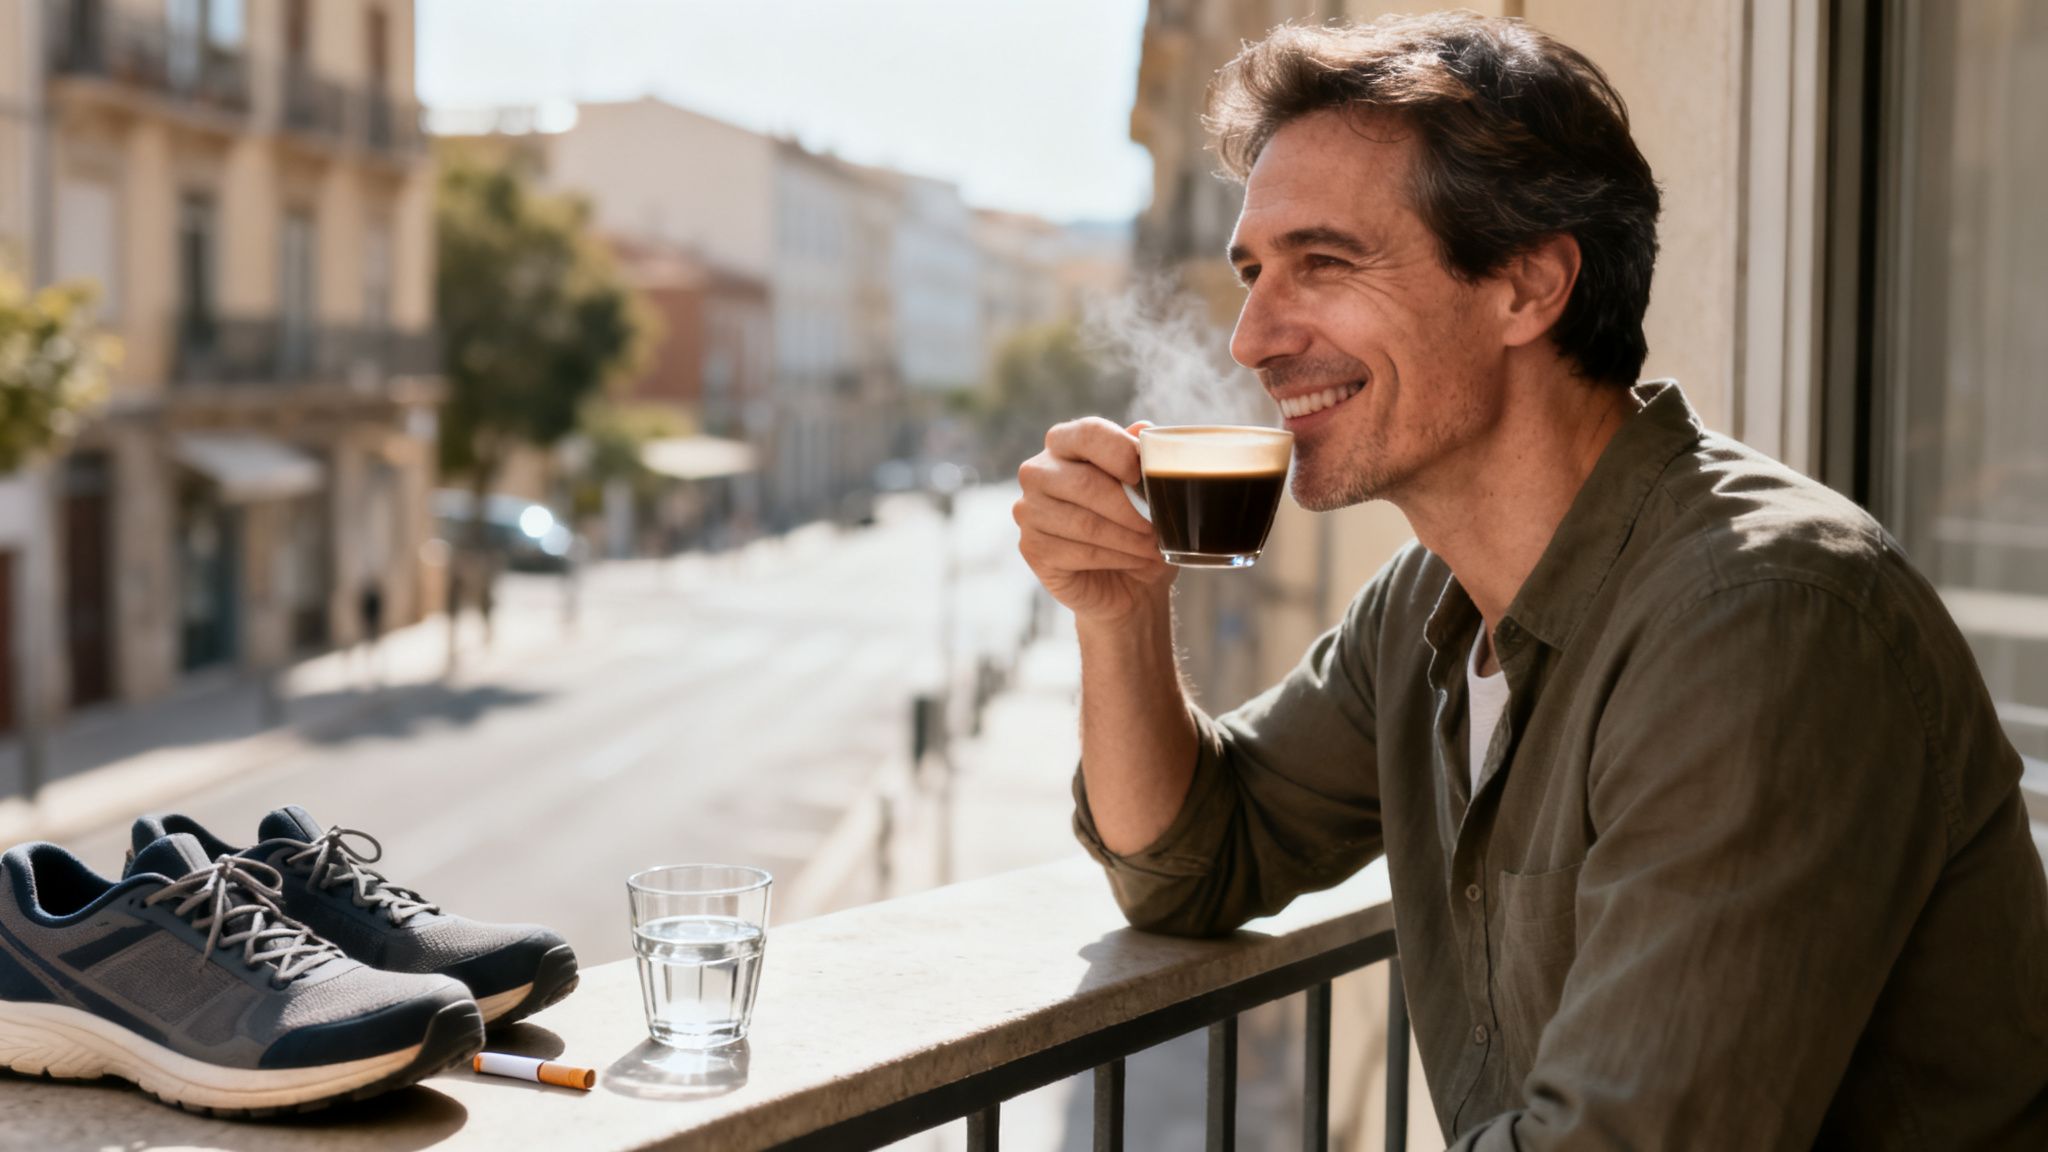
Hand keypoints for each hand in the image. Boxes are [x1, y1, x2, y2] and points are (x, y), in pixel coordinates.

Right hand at [1014, 418, 1174, 622]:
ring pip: (1085, 522)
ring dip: (1128, 538)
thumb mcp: (1148, 488)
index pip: (1088, 433)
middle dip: (1130, 508)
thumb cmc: (1137, 525)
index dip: (1120, 452)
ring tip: (1154, 547)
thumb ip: (1142, 456)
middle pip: (1086, 483)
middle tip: (1158, 525)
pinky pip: (1078, 552)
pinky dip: (1116, 558)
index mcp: (1065, 442)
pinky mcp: (1032, 548)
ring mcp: (1029, 510)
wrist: (1126, 579)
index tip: (1143, 476)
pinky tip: (1134, 561)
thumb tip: (1144, 428)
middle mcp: (1038, 471)